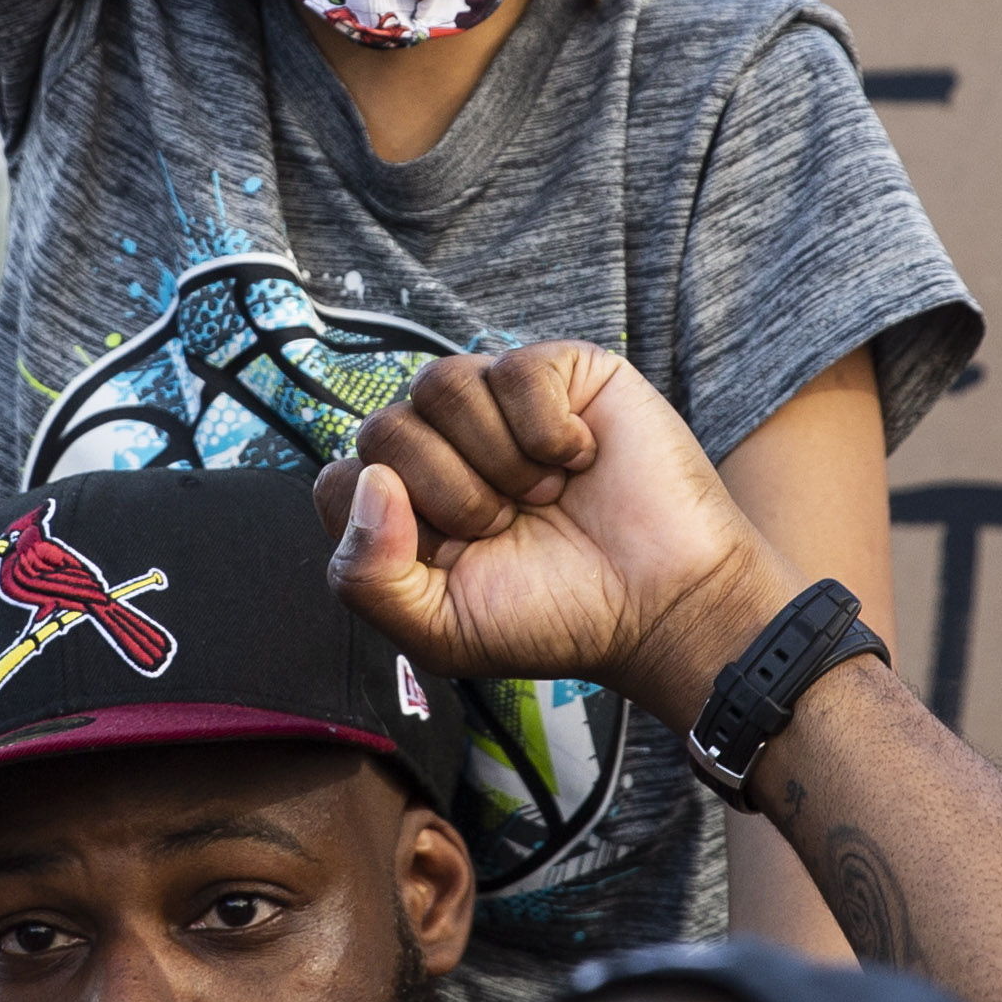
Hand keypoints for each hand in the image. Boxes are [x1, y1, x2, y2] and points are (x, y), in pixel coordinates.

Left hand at [316, 345, 780, 726]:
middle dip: (451, 497)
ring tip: (545, 494)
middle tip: (510, 527)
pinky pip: (515, 370)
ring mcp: (496, 404)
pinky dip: (547, 430)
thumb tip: (368, 481)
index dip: (389, 527)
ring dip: (498, 460)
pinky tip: (580, 459)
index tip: (454, 560)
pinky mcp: (558, 372)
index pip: (339, 481)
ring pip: (439, 385)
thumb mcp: (440, 631)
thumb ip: (367, 577)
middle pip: (383, 430)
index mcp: (403, 504)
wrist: (662, 605)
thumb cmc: (556, 617)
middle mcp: (441, 444)